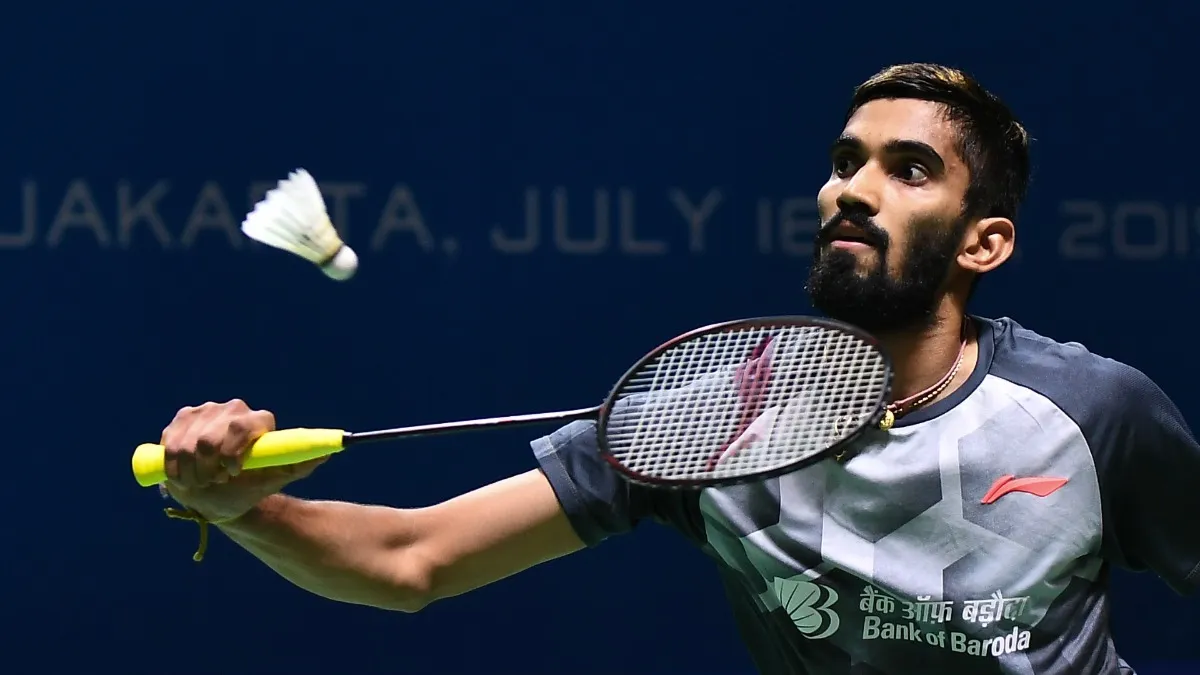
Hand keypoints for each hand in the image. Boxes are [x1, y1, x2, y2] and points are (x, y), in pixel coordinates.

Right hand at [160, 399, 325, 521]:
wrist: (222, 494)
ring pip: (187, 440)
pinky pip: (171, 438)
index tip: (231, 473)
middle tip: (212, 482)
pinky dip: (172, 461)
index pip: (243, 426)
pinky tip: (182, 473)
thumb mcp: (275, 480)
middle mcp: (235, 409)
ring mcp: (207, 411)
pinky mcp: (184, 418)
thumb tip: (328, 452)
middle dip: (207, 466)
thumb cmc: (252, 487)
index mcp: (259, 421)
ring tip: (199, 481)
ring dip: (188, 468)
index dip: (233, 450)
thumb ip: (300, 464)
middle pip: (210, 436)